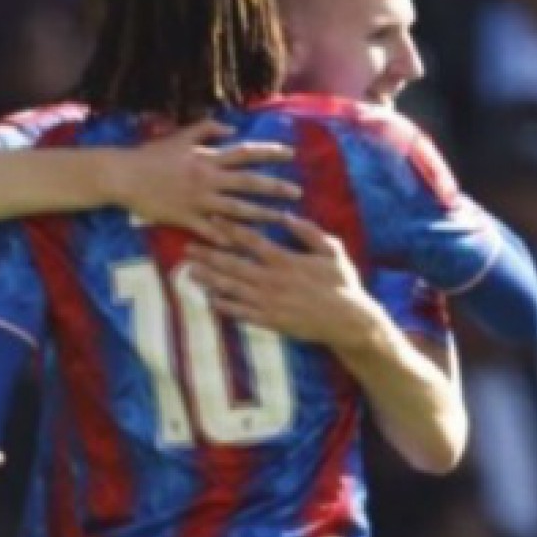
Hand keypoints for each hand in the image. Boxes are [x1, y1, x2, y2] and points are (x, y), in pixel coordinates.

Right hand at [106, 120, 297, 237]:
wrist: (124, 176)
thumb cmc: (151, 155)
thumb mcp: (180, 136)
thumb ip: (207, 130)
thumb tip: (232, 128)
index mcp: (207, 158)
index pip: (245, 153)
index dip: (269, 152)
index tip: (290, 154)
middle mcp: (207, 179)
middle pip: (248, 183)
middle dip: (275, 187)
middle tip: (297, 192)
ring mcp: (197, 201)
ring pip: (235, 209)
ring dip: (260, 215)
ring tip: (279, 219)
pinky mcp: (185, 218)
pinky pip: (209, 231)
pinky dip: (225, 238)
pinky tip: (241, 246)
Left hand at [191, 216, 383, 349]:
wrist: (348, 321)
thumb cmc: (342, 283)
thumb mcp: (332, 252)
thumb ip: (309, 233)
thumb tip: (288, 215)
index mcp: (286, 260)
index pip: (251, 240)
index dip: (229, 229)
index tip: (211, 219)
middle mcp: (273, 280)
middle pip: (233, 264)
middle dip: (208, 255)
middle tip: (187, 248)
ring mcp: (270, 302)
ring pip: (232, 288)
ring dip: (210, 279)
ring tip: (190, 272)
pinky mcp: (271, 321)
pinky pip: (242, 312)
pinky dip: (225, 306)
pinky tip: (210, 300)